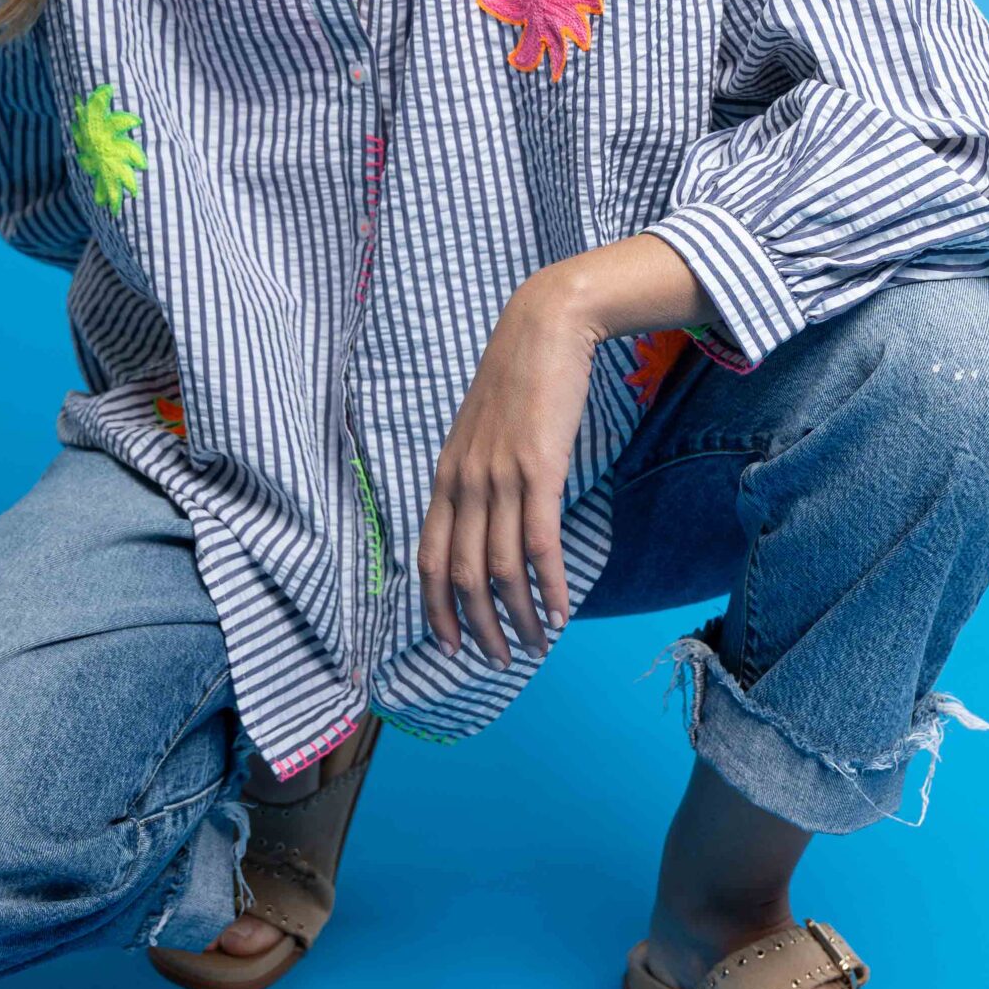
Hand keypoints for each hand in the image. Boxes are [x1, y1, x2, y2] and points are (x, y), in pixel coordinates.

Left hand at [417, 272, 601, 666]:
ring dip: (518, 616)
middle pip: (461, 575)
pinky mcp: (539, 469)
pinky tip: (560, 611)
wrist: (544, 328)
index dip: (435, 609)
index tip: (448, 645)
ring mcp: (499, 476)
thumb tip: (488, 523)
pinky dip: (548, 585)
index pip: (428, 558)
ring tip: (536, 644)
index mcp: (446, 476)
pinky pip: (539, 543)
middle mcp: (464, 482)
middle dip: (477, 627)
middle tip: (498, 659)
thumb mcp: (482, 433)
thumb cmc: (518, 381)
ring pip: (501, 568)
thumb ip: (477, 477)